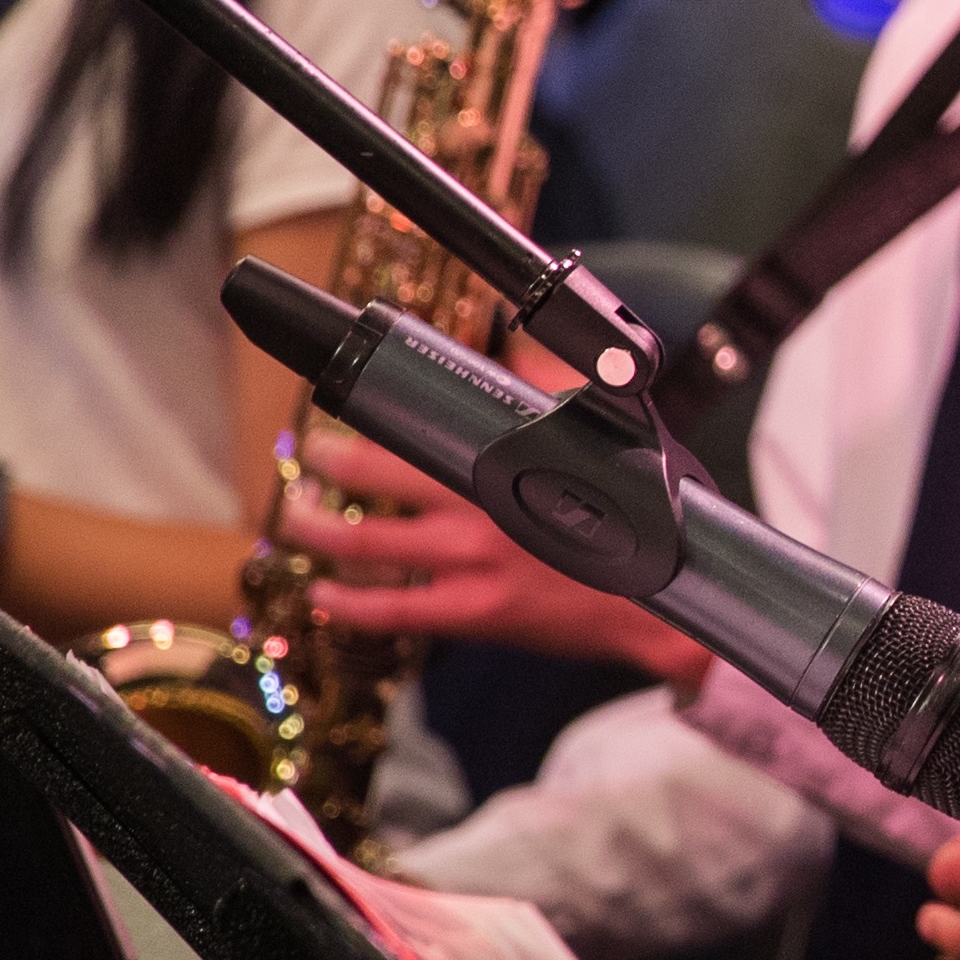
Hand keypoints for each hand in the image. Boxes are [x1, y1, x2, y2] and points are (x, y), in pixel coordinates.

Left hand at [287, 429, 707, 680]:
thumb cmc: (638, 518)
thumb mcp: (605, 438)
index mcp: (505, 462)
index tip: (342, 406)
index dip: (370, 415)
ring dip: (319, 530)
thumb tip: (516, 345)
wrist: (663, 600)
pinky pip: (391, 611)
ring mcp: (469, 567)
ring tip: (297, 519)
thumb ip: (552, 387)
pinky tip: (323, 595)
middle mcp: (476, 511)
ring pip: (366, 545)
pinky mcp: (473, 615)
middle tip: (310, 456)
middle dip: (330, 464)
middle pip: (375, 479)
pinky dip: (346, 605)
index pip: (420, 426)